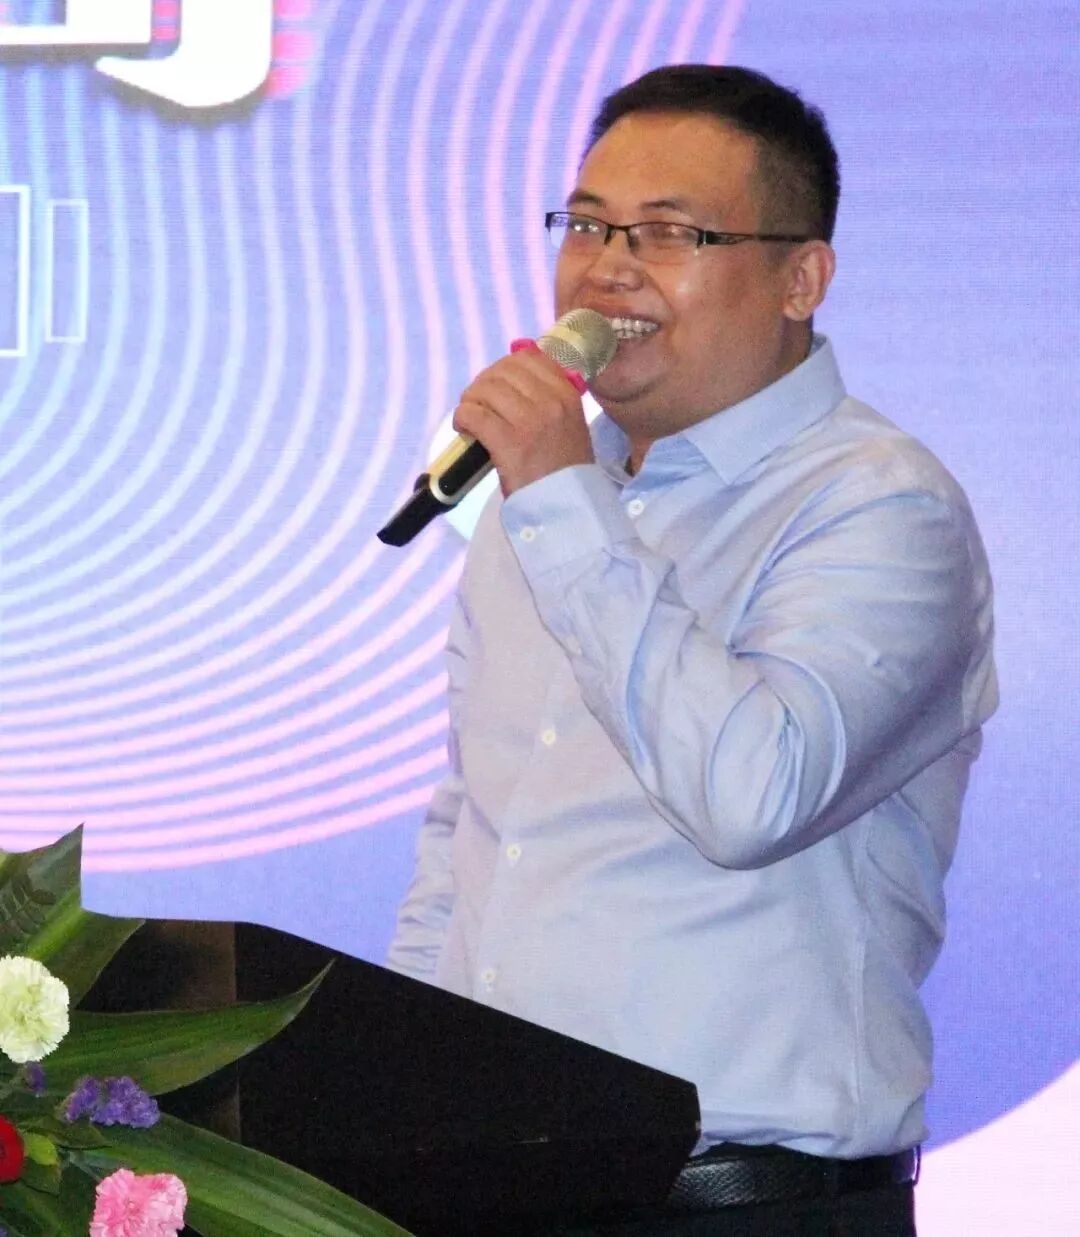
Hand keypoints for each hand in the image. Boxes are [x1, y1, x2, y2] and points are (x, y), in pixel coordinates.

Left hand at [452, 349, 593, 496]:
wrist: (566, 507)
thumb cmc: (564, 468)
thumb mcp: (569, 423)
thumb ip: (549, 393)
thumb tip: (520, 352)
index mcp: (567, 394)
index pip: (529, 359)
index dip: (504, 368)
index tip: (497, 386)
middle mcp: (551, 402)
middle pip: (503, 371)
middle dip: (483, 383)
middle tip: (478, 402)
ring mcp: (530, 421)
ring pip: (485, 389)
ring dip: (470, 400)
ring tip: (470, 417)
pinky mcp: (508, 442)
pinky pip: (474, 414)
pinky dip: (462, 418)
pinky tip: (464, 429)